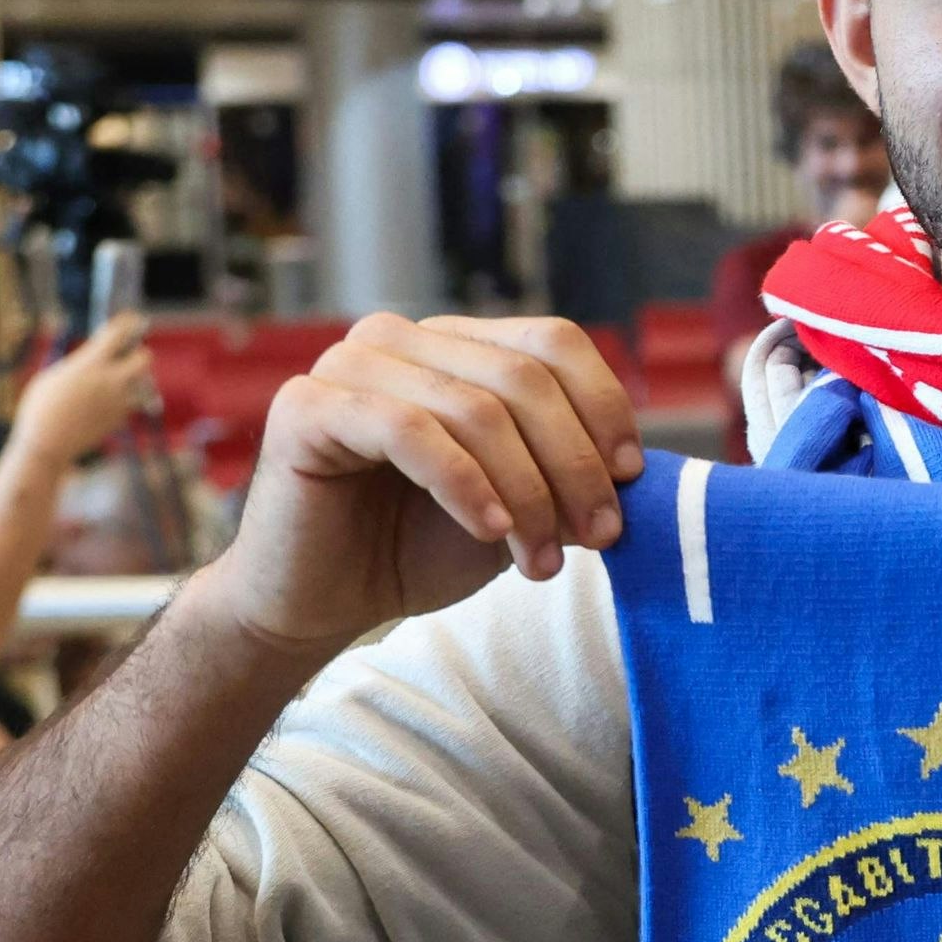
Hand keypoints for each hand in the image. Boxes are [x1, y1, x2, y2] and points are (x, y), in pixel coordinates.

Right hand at [8, 315, 155, 462]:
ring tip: (118, 380)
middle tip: (128, 355)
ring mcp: (119, 401)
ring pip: (144, 383)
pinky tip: (110, 401)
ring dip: (136, 378)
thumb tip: (92, 357)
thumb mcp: (53, 376)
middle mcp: (110, 381)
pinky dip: (127, 399)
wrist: (48, 443)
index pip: (116, 335)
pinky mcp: (121, 418)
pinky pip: (133, 403)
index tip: (133, 318)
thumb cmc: (41, 407)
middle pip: (144, 358)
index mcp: (89, 365)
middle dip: (139, 353)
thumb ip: (77, 364)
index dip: (127, 323)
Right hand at [203, 312, 641, 658]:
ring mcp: (350, 364)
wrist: (322, 601)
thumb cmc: (418, 548)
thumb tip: (633, 472)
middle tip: (601, 536)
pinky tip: (490, 532)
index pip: (554, 343)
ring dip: (527, 493)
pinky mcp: (307, 406)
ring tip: (541, 561)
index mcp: (458, 346)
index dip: (605, 406)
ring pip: (475, 409)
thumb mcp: (517, 506)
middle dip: (574, 465)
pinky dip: (464, 485)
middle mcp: (404, 340)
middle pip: (524, 379)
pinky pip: (409, 431)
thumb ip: (566, 475)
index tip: (631, 479)